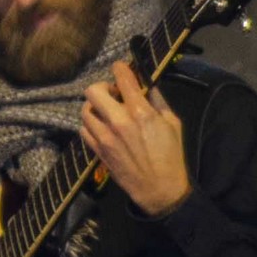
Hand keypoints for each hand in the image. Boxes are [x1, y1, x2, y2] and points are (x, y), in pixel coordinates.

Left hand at [81, 61, 189, 216]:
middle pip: (93, 91)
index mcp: (139, 111)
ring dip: (95, 106)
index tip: (121, 68)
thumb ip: (157, 99)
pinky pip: (84, 130)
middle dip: (102, 87)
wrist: (158, 188)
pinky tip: (102, 126)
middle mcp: (117, 121)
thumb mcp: (172, 122)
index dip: (120, 68)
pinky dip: (91, 124)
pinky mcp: (97, 151)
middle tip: (114, 93)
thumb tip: (146, 83)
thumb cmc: (170, 154)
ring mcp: (104, 137)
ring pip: (85, 110)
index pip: (122, 78)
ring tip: (107, 111)